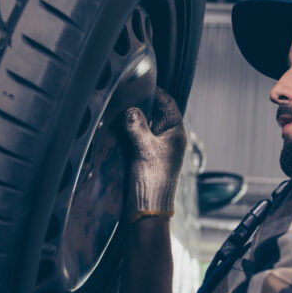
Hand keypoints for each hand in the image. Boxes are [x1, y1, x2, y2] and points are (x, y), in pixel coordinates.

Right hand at [121, 88, 186, 222]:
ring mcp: (158, 148)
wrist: (147, 210)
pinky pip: (138, 137)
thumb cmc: (151, 180)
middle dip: (140, 104)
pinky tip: (116, 128)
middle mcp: (169, 138)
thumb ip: (136, 125)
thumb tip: (130, 109)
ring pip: (145, 124)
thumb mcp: (144, 148)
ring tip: (117, 109)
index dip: (154, 91)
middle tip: (122, 95)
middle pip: (155, 112)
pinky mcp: (146, 157)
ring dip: (133, 118)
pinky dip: (129, 131)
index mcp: (176, 133)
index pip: (168, 103)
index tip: (137, 82)